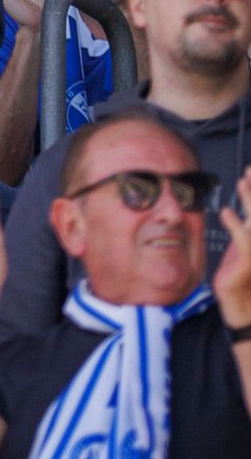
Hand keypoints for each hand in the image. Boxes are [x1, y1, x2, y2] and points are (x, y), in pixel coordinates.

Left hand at [213, 166, 250, 328]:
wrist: (242, 304)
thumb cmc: (240, 273)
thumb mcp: (243, 245)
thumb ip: (244, 225)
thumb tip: (242, 202)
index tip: (250, 171)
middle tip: (250, 169)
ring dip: (250, 201)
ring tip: (241, 182)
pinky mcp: (249, 261)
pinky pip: (245, 240)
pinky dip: (236, 225)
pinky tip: (225, 212)